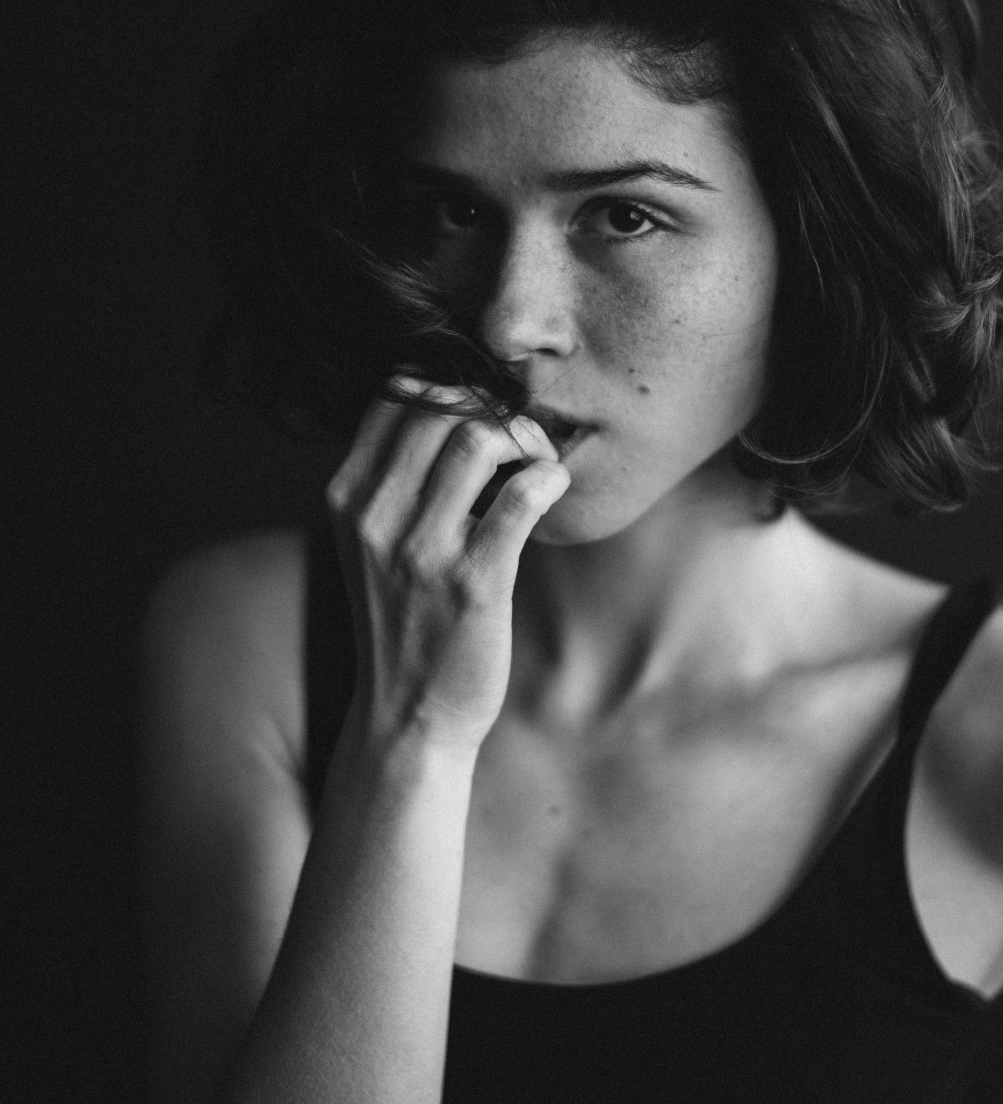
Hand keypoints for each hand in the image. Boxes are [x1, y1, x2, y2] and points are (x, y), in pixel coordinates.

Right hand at [325, 377, 569, 758]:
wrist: (407, 717)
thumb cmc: (403, 621)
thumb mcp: (371, 544)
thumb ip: (393, 481)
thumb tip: (443, 406)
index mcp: (348, 499)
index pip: (394, 395)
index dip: (452, 385)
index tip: (484, 412)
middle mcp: (376, 518)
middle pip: (439, 406)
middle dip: (494, 406)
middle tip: (524, 437)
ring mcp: (422, 551)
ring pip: (477, 438)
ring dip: (525, 436)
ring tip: (538, 461)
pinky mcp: (474, 583)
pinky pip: (520, 497)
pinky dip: (548, 476)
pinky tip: (552, 488)